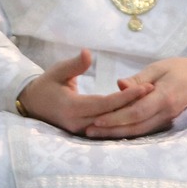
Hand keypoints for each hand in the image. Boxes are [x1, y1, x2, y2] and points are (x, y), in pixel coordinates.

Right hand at [15, 50, 152, 135]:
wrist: (31, 104)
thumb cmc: (46, 85)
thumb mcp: (57, 71)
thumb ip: (74, 64)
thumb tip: (88, 53)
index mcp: (72, 108)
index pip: (105, 103)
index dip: (126, 96)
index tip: (145, 87)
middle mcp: (78, 123)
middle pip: (112, 117)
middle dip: (134, 105)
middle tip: (155, 92)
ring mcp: (81, 131)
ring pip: (112, 125)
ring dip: (131, 114)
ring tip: (151, 101)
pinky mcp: (84, 134)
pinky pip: (107, 128)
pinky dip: (123, 120)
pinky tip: (138, 112)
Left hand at [82, 56, 186, 139]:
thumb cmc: (179, 68)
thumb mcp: (158, 67)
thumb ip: (138, 79)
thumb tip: (119, 86)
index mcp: (164, 97)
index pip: (137, 112)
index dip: (116, 118)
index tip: (97, 119)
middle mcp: (166, 113)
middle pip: (136, 126)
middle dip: (112, 130)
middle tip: (89, 130)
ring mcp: (167, 120)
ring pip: (139, 132)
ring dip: (117, 134)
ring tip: (96, 133)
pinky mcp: (166, 122)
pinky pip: (145, 130)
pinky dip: (128, 132)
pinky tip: (113, 132)